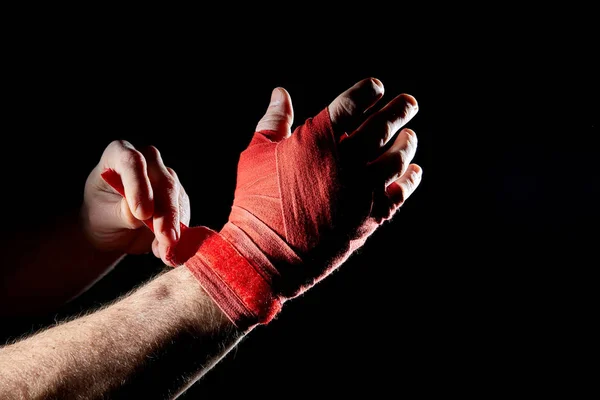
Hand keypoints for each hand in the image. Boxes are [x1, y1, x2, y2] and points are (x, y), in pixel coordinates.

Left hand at [81, 140, 190, 266]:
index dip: (139, 186)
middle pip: (163, 182)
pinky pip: (184, 212)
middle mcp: (147, 160)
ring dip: (175, 227)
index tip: (142, 214)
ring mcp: (165, 176)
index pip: (132, 162)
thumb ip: (120, 212)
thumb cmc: (101, 216)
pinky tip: (168, 250)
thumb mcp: (103, 216)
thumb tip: (140, 214)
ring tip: (165, 252)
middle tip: (166, 239)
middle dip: (167, 213)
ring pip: (178, 198)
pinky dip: (180, 232)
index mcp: (119, 154)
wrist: (112, 227)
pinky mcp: (179, 196)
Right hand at [224, 78, 421, 296]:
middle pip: (382, 126)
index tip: (375, 87)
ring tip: (409, 135)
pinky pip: (400, 192)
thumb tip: (281, 92)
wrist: (266, 254)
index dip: (368, 91)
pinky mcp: (371, 216)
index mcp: (318, 139)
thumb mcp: (257, 153)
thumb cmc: (256, 200)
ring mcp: (362, 189)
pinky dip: (409, 179)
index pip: (353, 103)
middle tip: (409, 104)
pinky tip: (413, 170)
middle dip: (398, 110)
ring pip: (396, 158)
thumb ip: (274, 119)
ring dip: (406, 143)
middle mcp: (347, 160)